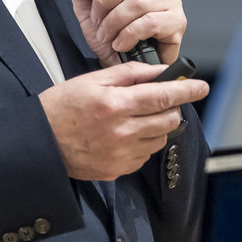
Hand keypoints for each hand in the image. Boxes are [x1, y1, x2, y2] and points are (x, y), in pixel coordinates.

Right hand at [39, 62, 208, 180]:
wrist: (40, 141)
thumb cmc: (62, 108)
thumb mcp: (92, 80)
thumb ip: (129, 73)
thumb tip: (159, 71)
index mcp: (115, 104)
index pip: (163, 96)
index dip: (186, 91)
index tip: (200, 87)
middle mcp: (121, 131)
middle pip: (168, 120)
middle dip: (171, 108)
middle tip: (160, 101)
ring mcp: (120, 153)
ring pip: (160, 138)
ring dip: (156, 127)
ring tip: (135, 119)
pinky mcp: (118, 169)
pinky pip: (144, 155)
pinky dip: (141, 143)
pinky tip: (123, 136)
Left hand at [65, 0, 186, 65]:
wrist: (120, 63)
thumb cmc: (109, 33)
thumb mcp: (84, 6)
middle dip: (104, 2)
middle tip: (97, 19)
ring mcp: (171, 0)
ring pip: (136, 2)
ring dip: (113, 22)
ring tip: (106, 34)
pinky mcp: (176, 22)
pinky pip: (149, 23)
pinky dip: (128, 35)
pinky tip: (120, 42)